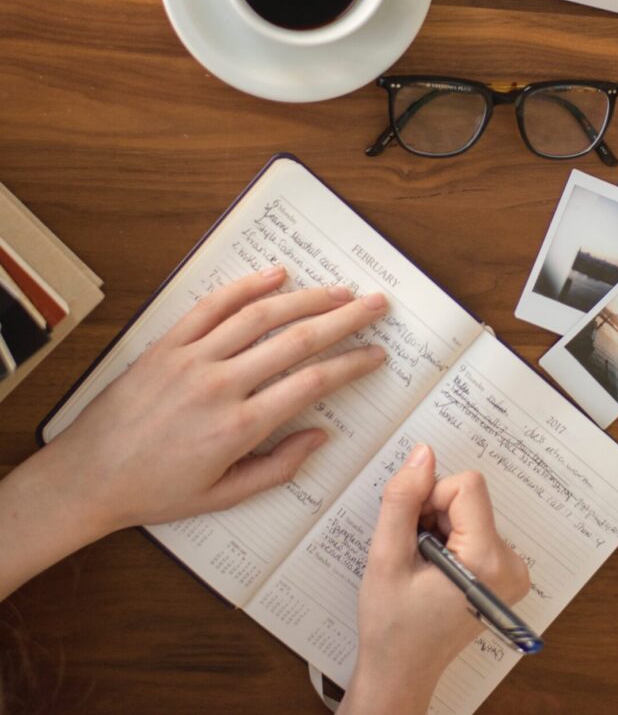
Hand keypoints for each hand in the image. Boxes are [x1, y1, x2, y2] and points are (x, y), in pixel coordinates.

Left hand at [0, 267, 387, 599]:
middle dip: (345, 318)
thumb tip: (321, 436)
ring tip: (339, 290)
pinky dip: (246, 286)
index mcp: (238, 427)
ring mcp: (192, 359)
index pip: (312, 383)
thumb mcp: (223, 496)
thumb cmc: (156, 491)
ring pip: (260, 316)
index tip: (375, 354)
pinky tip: (276, 275)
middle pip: (297, 340)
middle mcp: (220, 385)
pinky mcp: (167, 344)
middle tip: (376, 304)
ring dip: (306, 298)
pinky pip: (211, 306)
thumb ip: (278, 467)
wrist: (86, 477)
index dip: (351, 364)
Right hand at [341, 444, 530, 714]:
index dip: (430, 499)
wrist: (402, 672)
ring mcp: (513, 570)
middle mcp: (512, 564)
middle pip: (469, 497)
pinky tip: (434, 570)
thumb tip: (423, 453)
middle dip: (433, 514)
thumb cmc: (391, 625)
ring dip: (439, 527)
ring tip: (422, 566)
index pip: (467, 486)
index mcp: (488, 561)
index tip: (413, 532)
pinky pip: (475, 527)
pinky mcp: (505, 572)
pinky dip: (450, 538)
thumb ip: (403, 500)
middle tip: (414, 554)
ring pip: (470, 510)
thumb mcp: (386, 558)